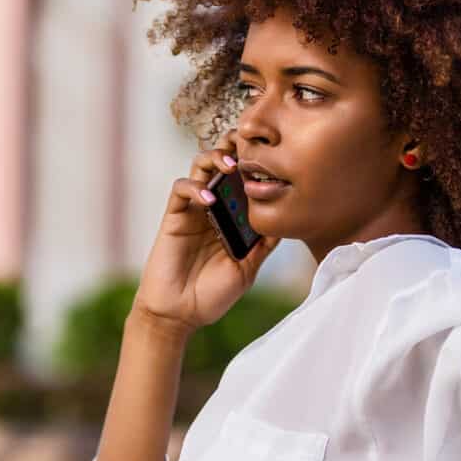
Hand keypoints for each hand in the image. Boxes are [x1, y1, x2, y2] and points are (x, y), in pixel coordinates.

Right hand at [133, 129, 281, 337]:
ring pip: (199, 166)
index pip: (244, 179)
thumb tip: (286, 222)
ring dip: (214, 158)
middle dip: (234, 147)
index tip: (274, 156)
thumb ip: (263, 246)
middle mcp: (214, 207)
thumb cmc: (212, 295)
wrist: (180, 315)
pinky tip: (209, 199)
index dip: (255, 163)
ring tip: (230, 164)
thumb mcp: (247, 269)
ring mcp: (193, 209)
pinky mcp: (174, 217)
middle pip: (222, 163)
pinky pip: (181, 189)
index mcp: (233, 217)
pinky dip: (194, 187)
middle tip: (249, 144)